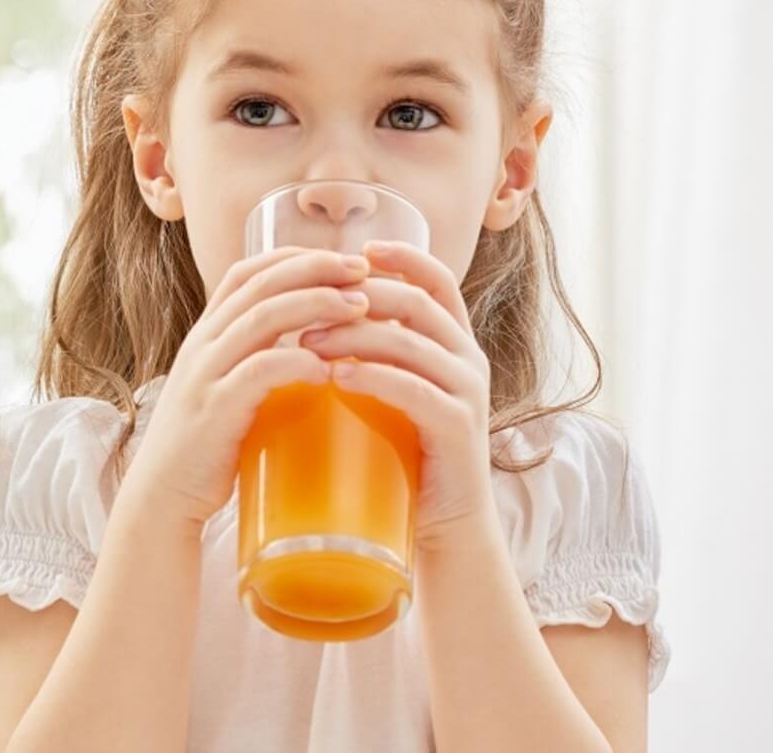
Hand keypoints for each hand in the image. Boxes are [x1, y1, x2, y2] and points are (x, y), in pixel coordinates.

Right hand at [123, 247, 371, 529]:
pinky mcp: (214, 411)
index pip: (247, 273)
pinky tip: (327, 367)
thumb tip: (317, 350)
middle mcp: (203, 345)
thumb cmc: (207, 445)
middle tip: (363, 270)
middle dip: (314, 269)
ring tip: (359, 307)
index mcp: (207, 335)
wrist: (163, 496)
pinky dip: (295, 362)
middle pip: (260, 286)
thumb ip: (256, 363)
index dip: (294, 257)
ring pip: (261, 319)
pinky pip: (257, 373)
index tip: (342, 259)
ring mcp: (205, 375)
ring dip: (315, 306)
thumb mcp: (226, 389)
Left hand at [297, 240, 496, 552]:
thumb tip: (307, 319)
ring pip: (410, 344)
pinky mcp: (459, 429)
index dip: (403, 257)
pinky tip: (338, 377)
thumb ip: (370, 355)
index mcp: (452, 343)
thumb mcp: (390, 391)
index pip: (437, 280)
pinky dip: (375, 378)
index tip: (360, 247)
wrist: (443, 524)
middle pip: (416, 303)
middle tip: (305, 306)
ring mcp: (467, 393)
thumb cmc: (404, 453)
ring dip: (354, 336)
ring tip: (306, 342)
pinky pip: (417, 391)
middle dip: (358, 296)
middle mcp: (467, 359)